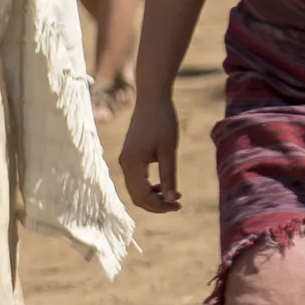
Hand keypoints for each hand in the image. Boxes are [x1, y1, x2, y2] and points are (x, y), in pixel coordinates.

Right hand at [119, 90, 179, 213]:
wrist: (151, 99)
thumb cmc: (162, 122)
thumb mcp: (169, 151)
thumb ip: (169, 177)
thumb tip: (171, 200)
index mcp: (132, 163)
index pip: (143, 196)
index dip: (160, 206)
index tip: (179, 205)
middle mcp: (125, 164)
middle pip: (136, 196)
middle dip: (156, 205)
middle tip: (177, 204)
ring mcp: (125, 160)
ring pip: (135, 190)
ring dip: (153, 197)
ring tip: (173, 196)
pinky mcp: (130, 156)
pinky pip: (136, 180)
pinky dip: (149, 187)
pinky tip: (164, 186)